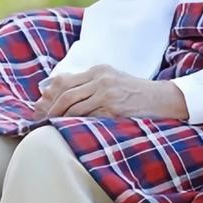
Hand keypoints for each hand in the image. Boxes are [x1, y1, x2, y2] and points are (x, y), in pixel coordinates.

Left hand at [32, 65, 189, 120]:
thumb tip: (56, 93)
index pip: (64, 81)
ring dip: (60, 120)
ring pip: (74, 108)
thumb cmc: (135, 92)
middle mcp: (101, 79)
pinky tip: (69, 132)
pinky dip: (76, 126)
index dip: (49, 96)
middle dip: (50, 110)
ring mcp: (107, 94)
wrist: (162, 99)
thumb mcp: (112, 80)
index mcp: (99, 70)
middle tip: (41, 122)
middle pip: (65, 94)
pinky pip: (88, 119)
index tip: (40, 107)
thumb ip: (88, 84)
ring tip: (51, 129)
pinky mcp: (114, 110)